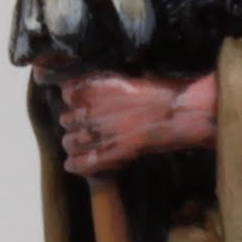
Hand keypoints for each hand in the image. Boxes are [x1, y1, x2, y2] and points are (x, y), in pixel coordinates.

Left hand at [33, 63, 216, 173]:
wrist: (176, 114)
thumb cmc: (160, 92)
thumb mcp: (127, 77)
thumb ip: (105, 84)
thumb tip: (99, 89)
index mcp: (90, 88)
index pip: (66, 93)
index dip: (76, 99)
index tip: (84, 102)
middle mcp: (86, 111)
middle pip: (65, 119)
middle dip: (76, 123)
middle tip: (90, 125)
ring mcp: (94, 135)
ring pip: (69, 142)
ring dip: (76, 143)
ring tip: (87, 145)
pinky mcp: (105, 155)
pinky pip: (78, 163)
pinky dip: (76, 164)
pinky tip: (77, 163)